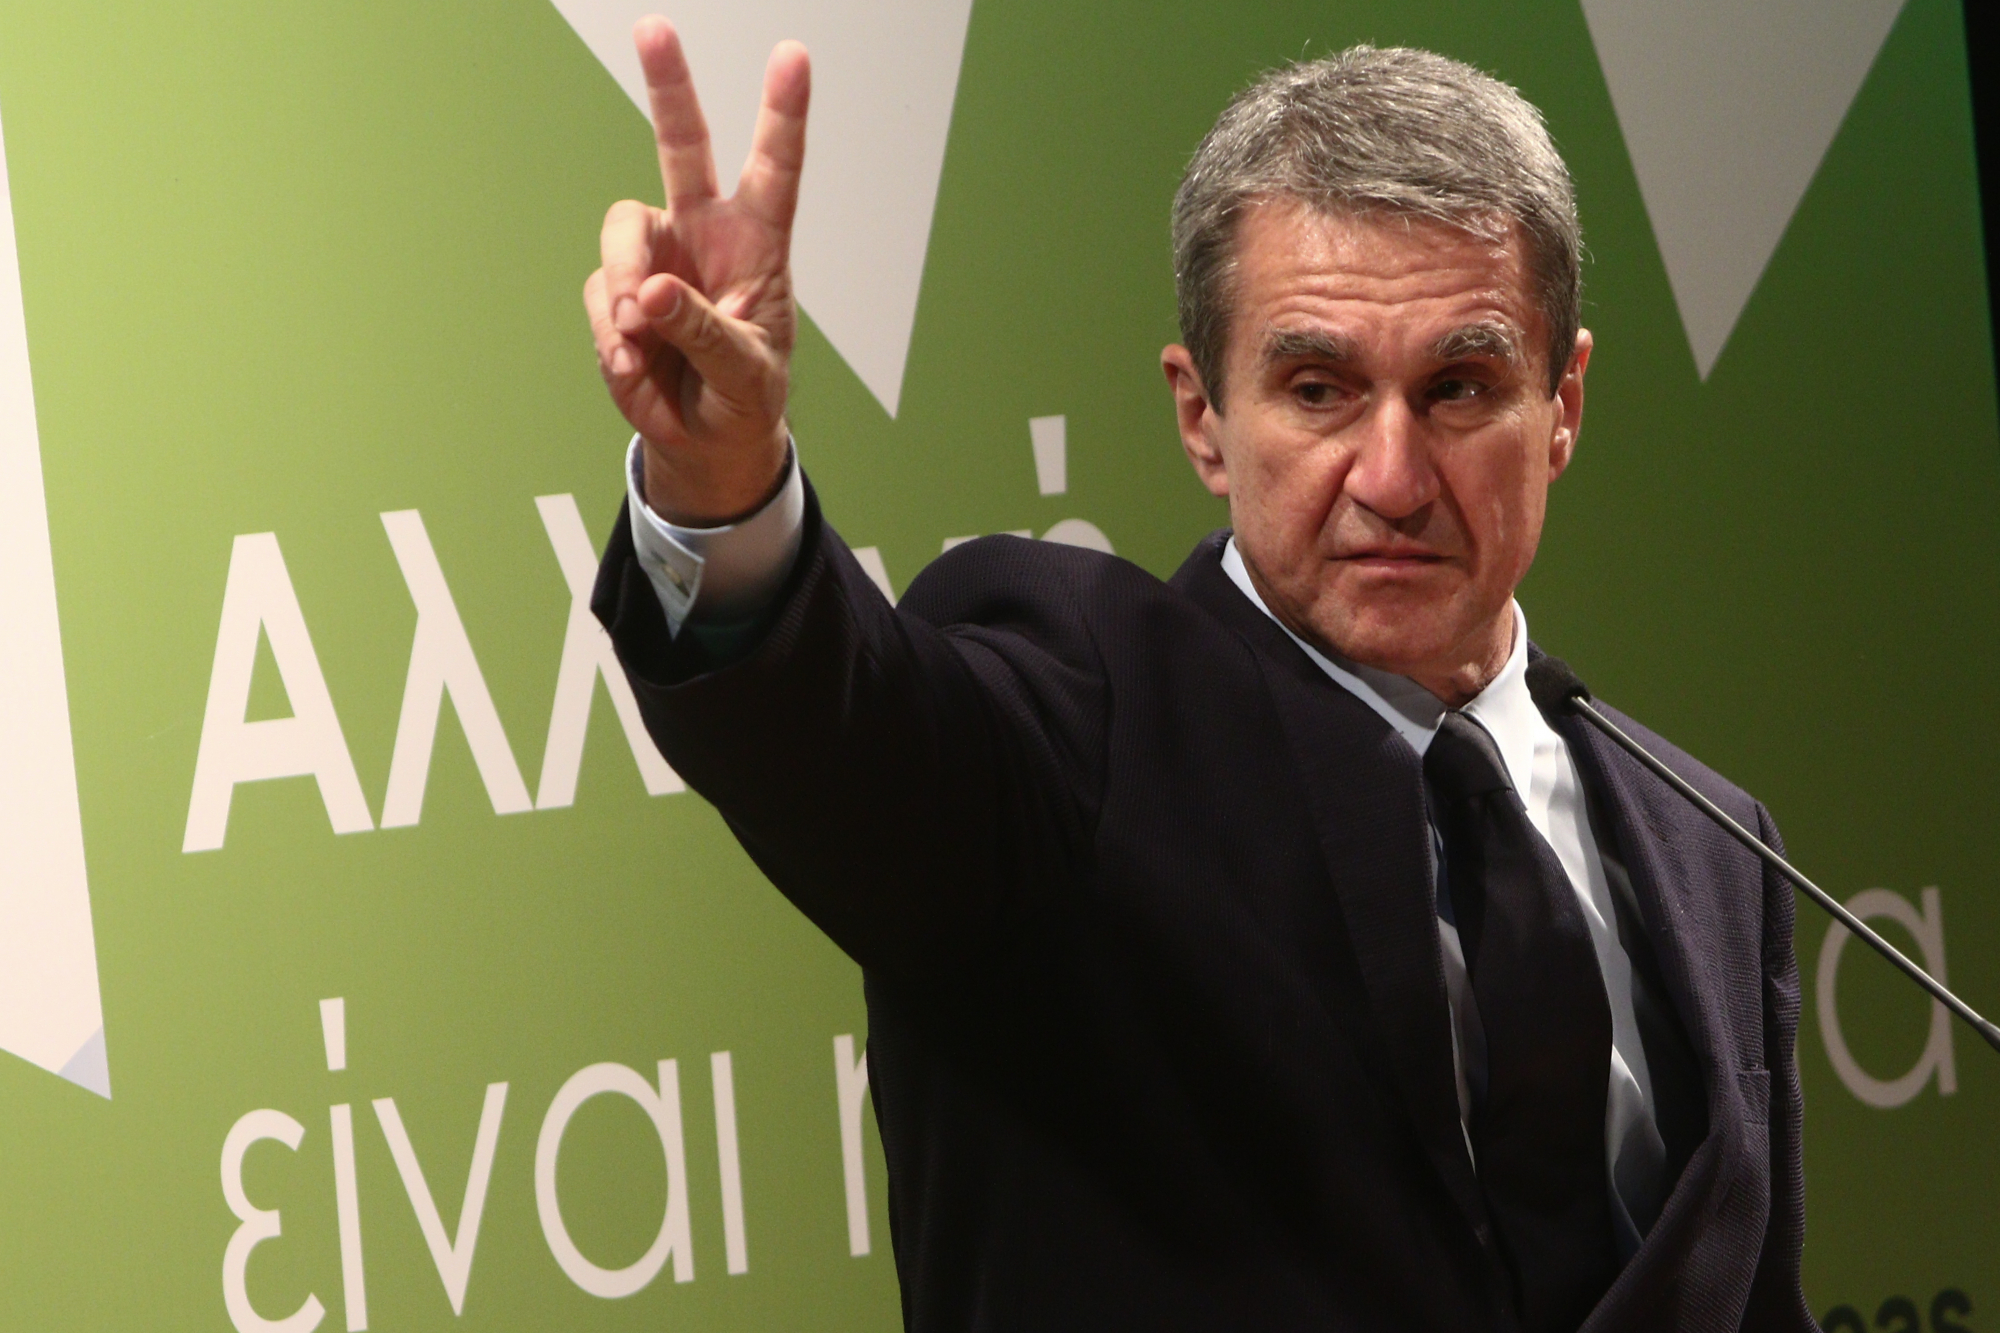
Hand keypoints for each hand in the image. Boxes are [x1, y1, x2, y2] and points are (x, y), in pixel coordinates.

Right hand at [585, 18, 809, 524]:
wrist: (707, 440)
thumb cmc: (744, 396)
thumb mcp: (744, 373)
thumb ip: (703, 332)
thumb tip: (647, 294)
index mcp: (757, 243)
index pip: (775, 169)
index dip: (783, 114)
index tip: (794, 56)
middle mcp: (702, 233)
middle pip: (682, 145)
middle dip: (668, 85)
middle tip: (653, 28)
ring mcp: (653, 259)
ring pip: (619, 239)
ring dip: (621, 297)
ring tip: (639, 351)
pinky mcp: (614, 293)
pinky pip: (599, 300)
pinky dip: (611, 342)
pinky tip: (634, 372)